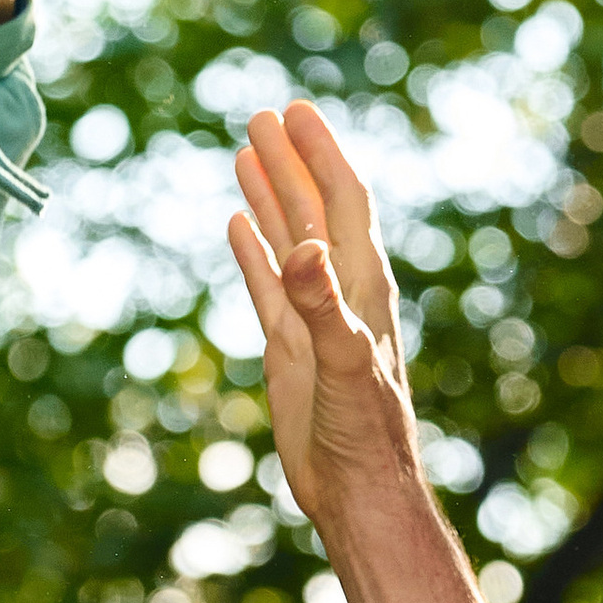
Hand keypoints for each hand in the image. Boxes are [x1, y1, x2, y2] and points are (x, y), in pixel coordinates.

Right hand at [228, 103, 419, 533]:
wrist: (357, 489)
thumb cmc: (365, 430)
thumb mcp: (345, 361)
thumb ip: (322, 305)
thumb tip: (304, 248)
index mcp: (363, 285)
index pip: (343, 202)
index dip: (321, 155)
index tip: (296, 113)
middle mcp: (339, 291)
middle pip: (313, 209)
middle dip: (291, 162)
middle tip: (264, 115)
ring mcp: (312, 317)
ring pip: (287, 239)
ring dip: (270, 195)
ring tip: (247, 150)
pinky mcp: (289, 348)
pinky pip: (267, 284)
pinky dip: (252, 249)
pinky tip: (238, 222)